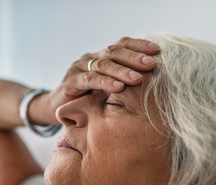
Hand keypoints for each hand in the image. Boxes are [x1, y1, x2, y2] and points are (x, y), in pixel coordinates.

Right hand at [43, 37, 159, 123]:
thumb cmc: (87, 100)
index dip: (139, 46)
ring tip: (138, 78)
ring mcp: (79, 69)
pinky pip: (90, 80)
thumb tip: (153, 81)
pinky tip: (118, 87)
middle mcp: (90, 59)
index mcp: (101, 57)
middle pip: (113, 52)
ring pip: (103, 65)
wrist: (58, 109)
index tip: (157, 51)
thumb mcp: (107, 89)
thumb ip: (122, 82)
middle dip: (134, 57)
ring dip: (122, 71)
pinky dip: (105, 83)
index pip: (121, 45)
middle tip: (152, 63)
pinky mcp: (70, 82)